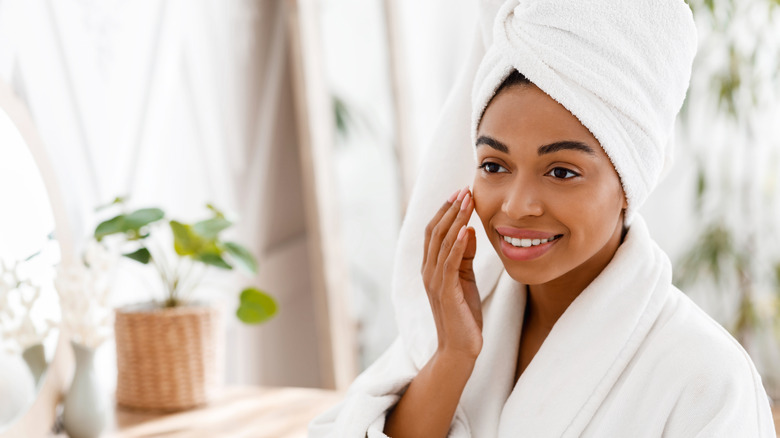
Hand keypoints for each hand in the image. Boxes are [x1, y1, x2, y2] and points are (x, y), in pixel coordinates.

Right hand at [422, 186, 481, 361]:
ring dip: (455, 219)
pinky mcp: (445, 291)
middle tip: (464, 189)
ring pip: (441, 242)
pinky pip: (450, 263)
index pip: (433, 231)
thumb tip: (467, 229)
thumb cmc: (463, 314)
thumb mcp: (465, 278)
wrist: (459, 348)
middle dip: (450, 208)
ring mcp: (434, 281)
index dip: (445, 210)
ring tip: (467, 201)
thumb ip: (464, 255)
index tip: (460, 192)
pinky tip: (465, 230)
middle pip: (434, 231)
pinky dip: (457, 244)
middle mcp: (428, 271)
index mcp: (431, 266)